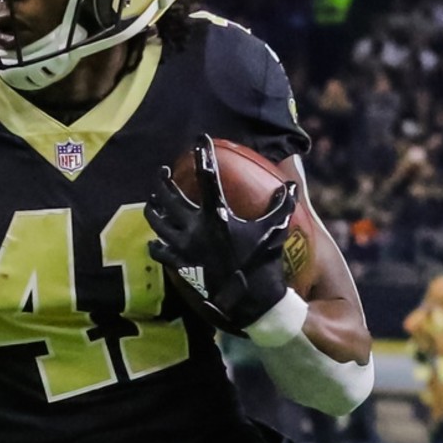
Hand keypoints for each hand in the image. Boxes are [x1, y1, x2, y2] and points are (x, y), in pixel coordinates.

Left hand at [145, 134, 296, 336]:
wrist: (249, 302)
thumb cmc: (262, 263)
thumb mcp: (273, 231)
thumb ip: (280, 205)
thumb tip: (289, 184)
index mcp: (216, 216)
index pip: (208, 178)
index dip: (203, 156)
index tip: (199, 140)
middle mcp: (194, 228)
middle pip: (169, 197)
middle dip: (163, 181)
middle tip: (162, 171)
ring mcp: (183, 247)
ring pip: (158, 222)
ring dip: (154, 209)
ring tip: (153, 201)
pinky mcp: (179, 265)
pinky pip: (159, 251)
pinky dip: (155, 244)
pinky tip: (154, 241)